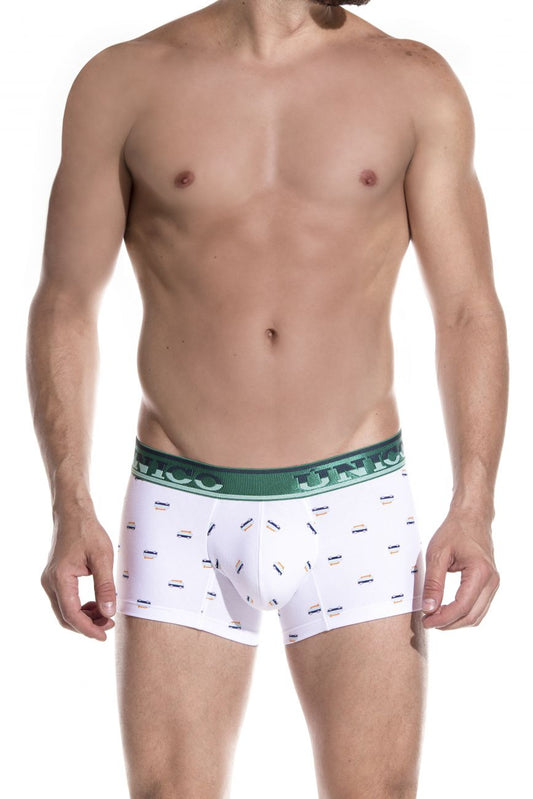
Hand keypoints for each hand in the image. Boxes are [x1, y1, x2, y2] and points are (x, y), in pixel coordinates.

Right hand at [41, 511, 116, 641]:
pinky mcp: (55, 578)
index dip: (88, 629)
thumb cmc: (88, 532)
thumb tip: (108, 612)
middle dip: (87, 625)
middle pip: (65, 616)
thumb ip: (105, 586)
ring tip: (106, 615)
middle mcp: (50, 582)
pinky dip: (79, 608)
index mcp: (60, 578)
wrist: (74, 514)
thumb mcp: (102, 557)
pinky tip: (95, 605)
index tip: (104, 635)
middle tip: (109, 625)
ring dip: (84, 617)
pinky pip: (64, 601)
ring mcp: (50, 580)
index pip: (71, 614)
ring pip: (64, 610)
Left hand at [421, 509, 499, 629]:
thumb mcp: (437, 554)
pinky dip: (463, 614)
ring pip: (477, 616)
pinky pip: (478, 607)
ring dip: (456, 621)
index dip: (443, 618)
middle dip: (448, 624)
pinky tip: (446, 611)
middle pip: (471, 616)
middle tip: (428, 622)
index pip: (462, 607)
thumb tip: (429, 608)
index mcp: (480, 572)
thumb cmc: (454, 531)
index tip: (426, 621)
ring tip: (435, 618)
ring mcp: (493, 584)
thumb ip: (433, 583)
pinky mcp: (490, 585)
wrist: (471, 518)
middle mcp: (492, 581)